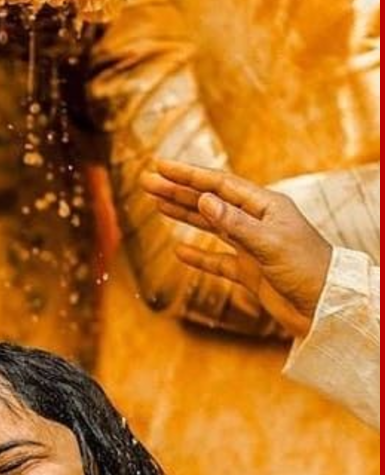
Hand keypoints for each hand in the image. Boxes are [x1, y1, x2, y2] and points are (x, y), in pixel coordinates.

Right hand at [143, 160, 333, 338]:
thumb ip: (235, 223)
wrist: (327, 307)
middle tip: (148, 182)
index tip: (161, 167)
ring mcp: (253, 246)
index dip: (189, 175)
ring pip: (211, 226)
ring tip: (157, 204)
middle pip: (211, 202)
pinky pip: (217, 260)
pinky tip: (179, 251)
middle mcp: (258, 222)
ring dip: (184, 215)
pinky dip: (198, 256)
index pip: (220, 185)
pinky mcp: (250, 271)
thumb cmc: (308, 270)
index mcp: (267, 207)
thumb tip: (204, 200)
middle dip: (178, 191)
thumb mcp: (270, 244)